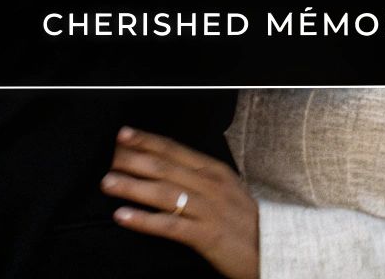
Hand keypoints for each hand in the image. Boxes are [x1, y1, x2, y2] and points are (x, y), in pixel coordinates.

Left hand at [104, 127, 259, 278]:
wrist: (275, 249)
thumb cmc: (247, 222)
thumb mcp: (226, 191)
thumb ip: (199, 179)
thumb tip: (166, 170)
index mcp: (214, 172)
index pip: (175, 150)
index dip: (147, 141)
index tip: (124, 135)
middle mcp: (211, 186)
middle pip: (165, 168)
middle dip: (134, 160)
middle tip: (109, 158)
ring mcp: (209, 210)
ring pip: (164, 193)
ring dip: (132, 187)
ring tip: (109, 183)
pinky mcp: (207, 235)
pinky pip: (169, 225)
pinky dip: (144, 220)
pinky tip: (124, 216)